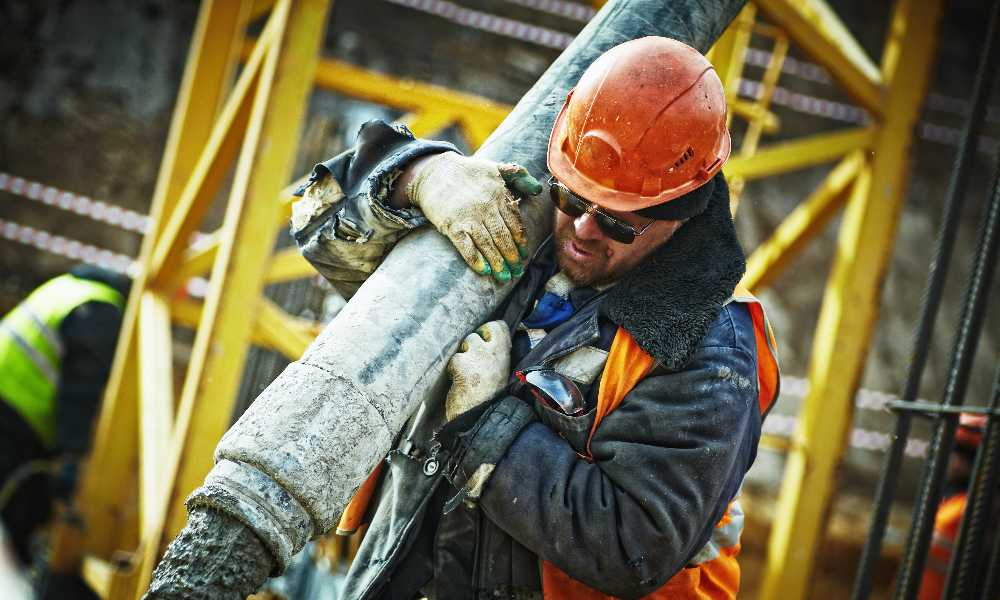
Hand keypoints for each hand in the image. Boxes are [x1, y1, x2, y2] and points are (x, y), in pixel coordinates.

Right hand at [406, 153, 541, 281]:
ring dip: (498, 263)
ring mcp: (468, 217)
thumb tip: (538, 190)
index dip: (520, 241)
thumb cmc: (467, 172)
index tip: (523, 255)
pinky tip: (484, 271)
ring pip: (488, 245)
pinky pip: (466, 247)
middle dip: (512, 257)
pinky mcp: (452, 225)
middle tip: (516, 272)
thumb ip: (519, 176)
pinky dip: (475, 260)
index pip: (515, 223)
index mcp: (498, 194)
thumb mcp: (495, 167)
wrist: (434, 172)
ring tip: (504, 277)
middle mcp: (486, 207)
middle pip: (503, 237)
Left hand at [445, 321, 511, 420]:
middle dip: (471, 344)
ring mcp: (477, 356)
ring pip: (464, 344)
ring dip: (462, 357)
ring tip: (466, 375)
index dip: (488, 331)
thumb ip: (496, 356)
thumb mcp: (501, 372)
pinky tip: (458, 382)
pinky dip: (453, 370)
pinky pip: (454, 359)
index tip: (484, 341)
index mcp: (505, 353)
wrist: (482, 419)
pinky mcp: (461, 364)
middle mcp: (493, 351)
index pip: (498, 326)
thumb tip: (486, 339)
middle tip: (472, 362)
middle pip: (477, 333)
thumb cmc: (491, 398)